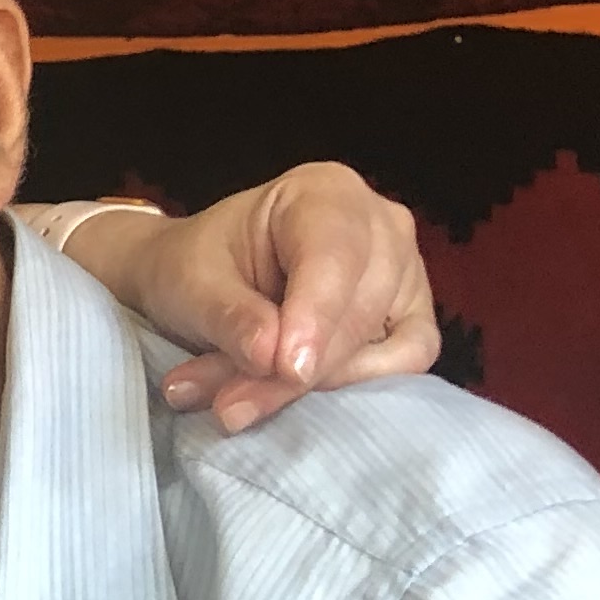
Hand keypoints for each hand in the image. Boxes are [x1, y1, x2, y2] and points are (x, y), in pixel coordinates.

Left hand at [87, 165, 439, 432]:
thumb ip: (231, 317)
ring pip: (387, 348)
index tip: (285, 367)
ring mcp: (404, 274)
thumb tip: (271, 358)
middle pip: (360, 312)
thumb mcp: (190, 284)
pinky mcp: (409, 322)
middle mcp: (380, 226)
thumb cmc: (196, 266)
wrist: (199, 279)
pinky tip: (286, 397)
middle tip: (229, 406)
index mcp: (325, 193)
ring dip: (311, 388)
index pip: (335, 257)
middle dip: (295, 370)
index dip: (314, 316)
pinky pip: (402, 367)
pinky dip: (346, 392)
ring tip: (235, 404)